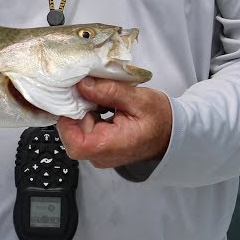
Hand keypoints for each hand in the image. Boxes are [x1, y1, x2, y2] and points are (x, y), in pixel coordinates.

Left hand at [55, 77, 171, 168]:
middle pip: (72, 132)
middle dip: (75, 107)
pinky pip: (84, 129)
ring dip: (82, 108)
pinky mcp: (98, 146)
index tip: (75, 96)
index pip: (75, 143)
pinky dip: (87, 112)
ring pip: (75, 129)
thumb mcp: (139, 99)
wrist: (171, 134)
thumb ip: (110, 92)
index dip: (68, 119)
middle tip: (87, 86)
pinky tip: (99, 101)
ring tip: (97, 92)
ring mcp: (98, 153)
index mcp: (111, 146)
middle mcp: (100, 155)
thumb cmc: (160, 119)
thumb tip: (82, 84)